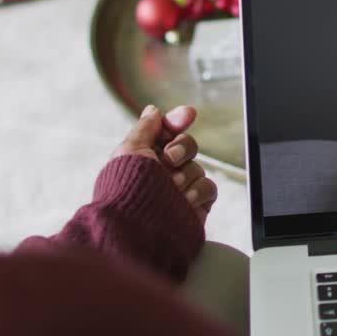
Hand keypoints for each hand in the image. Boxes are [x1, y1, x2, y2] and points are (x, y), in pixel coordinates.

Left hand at [113, 105, 218, 222]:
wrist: (138, 226)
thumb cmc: (127, 187)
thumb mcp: (130, 149)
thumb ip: (146, 127)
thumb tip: (154, 110)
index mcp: (145, 156)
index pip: (167, 131)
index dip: (177, 120)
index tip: (187, 114)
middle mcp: (163, 172)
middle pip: (187, 144)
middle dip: (181, 148)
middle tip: (168, 160)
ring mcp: (181, 188)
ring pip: (198, 166)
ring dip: (186, 174)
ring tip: (171, 188)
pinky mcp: (195, 205)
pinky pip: (209, 187)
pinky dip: (198, 191)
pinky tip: (185, 199)